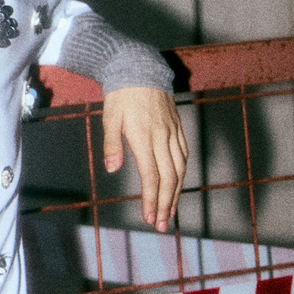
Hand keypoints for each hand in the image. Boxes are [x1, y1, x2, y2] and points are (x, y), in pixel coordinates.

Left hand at [102, 86, 188, 233]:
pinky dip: (182, 173)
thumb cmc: (120, 95)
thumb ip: (111, 144)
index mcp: (144, 136)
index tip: (150, 217)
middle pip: (169, 177)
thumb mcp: (110, 117)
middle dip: (165, 203)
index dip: (152, 198)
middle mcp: (162, 137)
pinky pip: (184, 155)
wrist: (139, 68)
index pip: (151, 175)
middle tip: (161, 225)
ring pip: (179, 168)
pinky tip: (177, 185)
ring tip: (170, 212)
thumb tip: (111, 168)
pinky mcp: (177, 128)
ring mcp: (173, 132)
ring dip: (175, 193)